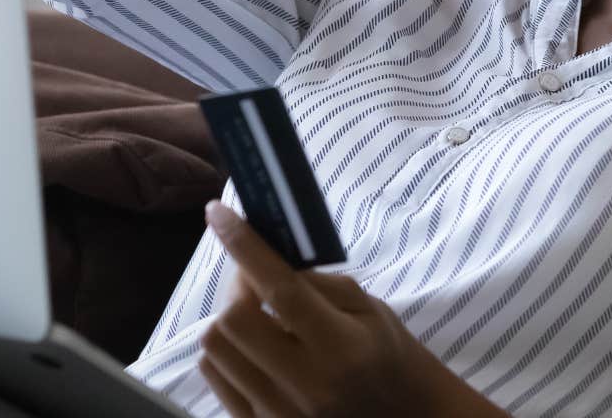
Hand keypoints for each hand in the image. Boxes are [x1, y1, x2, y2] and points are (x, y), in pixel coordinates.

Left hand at [197, 201, 507, 417]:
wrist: (398, 417)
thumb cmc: (385, 353)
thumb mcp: (367, 308)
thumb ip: (316, 282)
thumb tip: (262, 253)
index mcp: (343, 348)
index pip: (280, 290)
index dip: (244, 246)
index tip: (218, 213)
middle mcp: (307, 384)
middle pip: (233, 321)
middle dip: (235, 284)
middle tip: (253, 274)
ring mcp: (277, 412)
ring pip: (215, 348)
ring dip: (228, 316)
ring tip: (256, 311)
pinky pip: (213, 375)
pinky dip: (224, 347)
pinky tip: (251, 342)